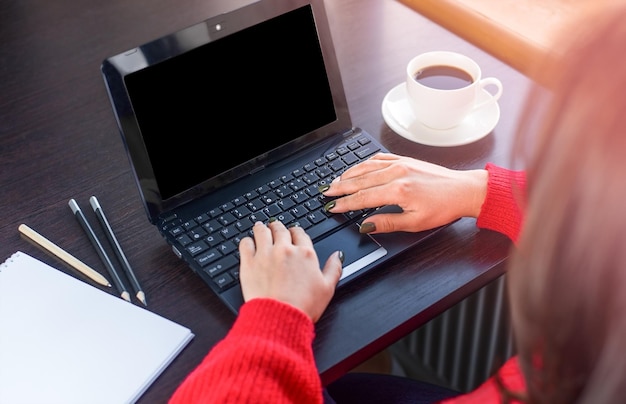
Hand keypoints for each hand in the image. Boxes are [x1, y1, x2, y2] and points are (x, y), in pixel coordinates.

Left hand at [238, 220, 343, 321]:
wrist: (280, 317)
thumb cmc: (303, 306)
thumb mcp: (327, 288)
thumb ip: (334, 268)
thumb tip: (338, 256)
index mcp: (305, 254)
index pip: (299, 233)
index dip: (295, 231)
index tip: (293, 233)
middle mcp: (285, 249)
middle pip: (280, 229)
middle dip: (278, 227)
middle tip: (275, 228)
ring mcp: (265, 254)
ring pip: (262, 231)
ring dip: (261, 228)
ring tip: (260, 228)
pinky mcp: (249, 263)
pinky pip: (245, 243)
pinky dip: (247, 241)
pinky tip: (248, 243)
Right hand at [322, 153, 487, 233]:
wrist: (463, 190)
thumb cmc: (443, 207)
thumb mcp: (415, 223)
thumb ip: (387, 223)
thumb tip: (366, 225)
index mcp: (398, 190)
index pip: (362, 198)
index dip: (345, 204)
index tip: (332, 207)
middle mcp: (396, 173)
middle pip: (359, 180)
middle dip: (340, 187)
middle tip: (326, 193)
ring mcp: (400, 164)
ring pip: (366, 167)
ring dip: (348, 174)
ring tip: (335, 181)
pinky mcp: (405, 159)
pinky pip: (378, 159)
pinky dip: (364, 164)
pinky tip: (357, 168)